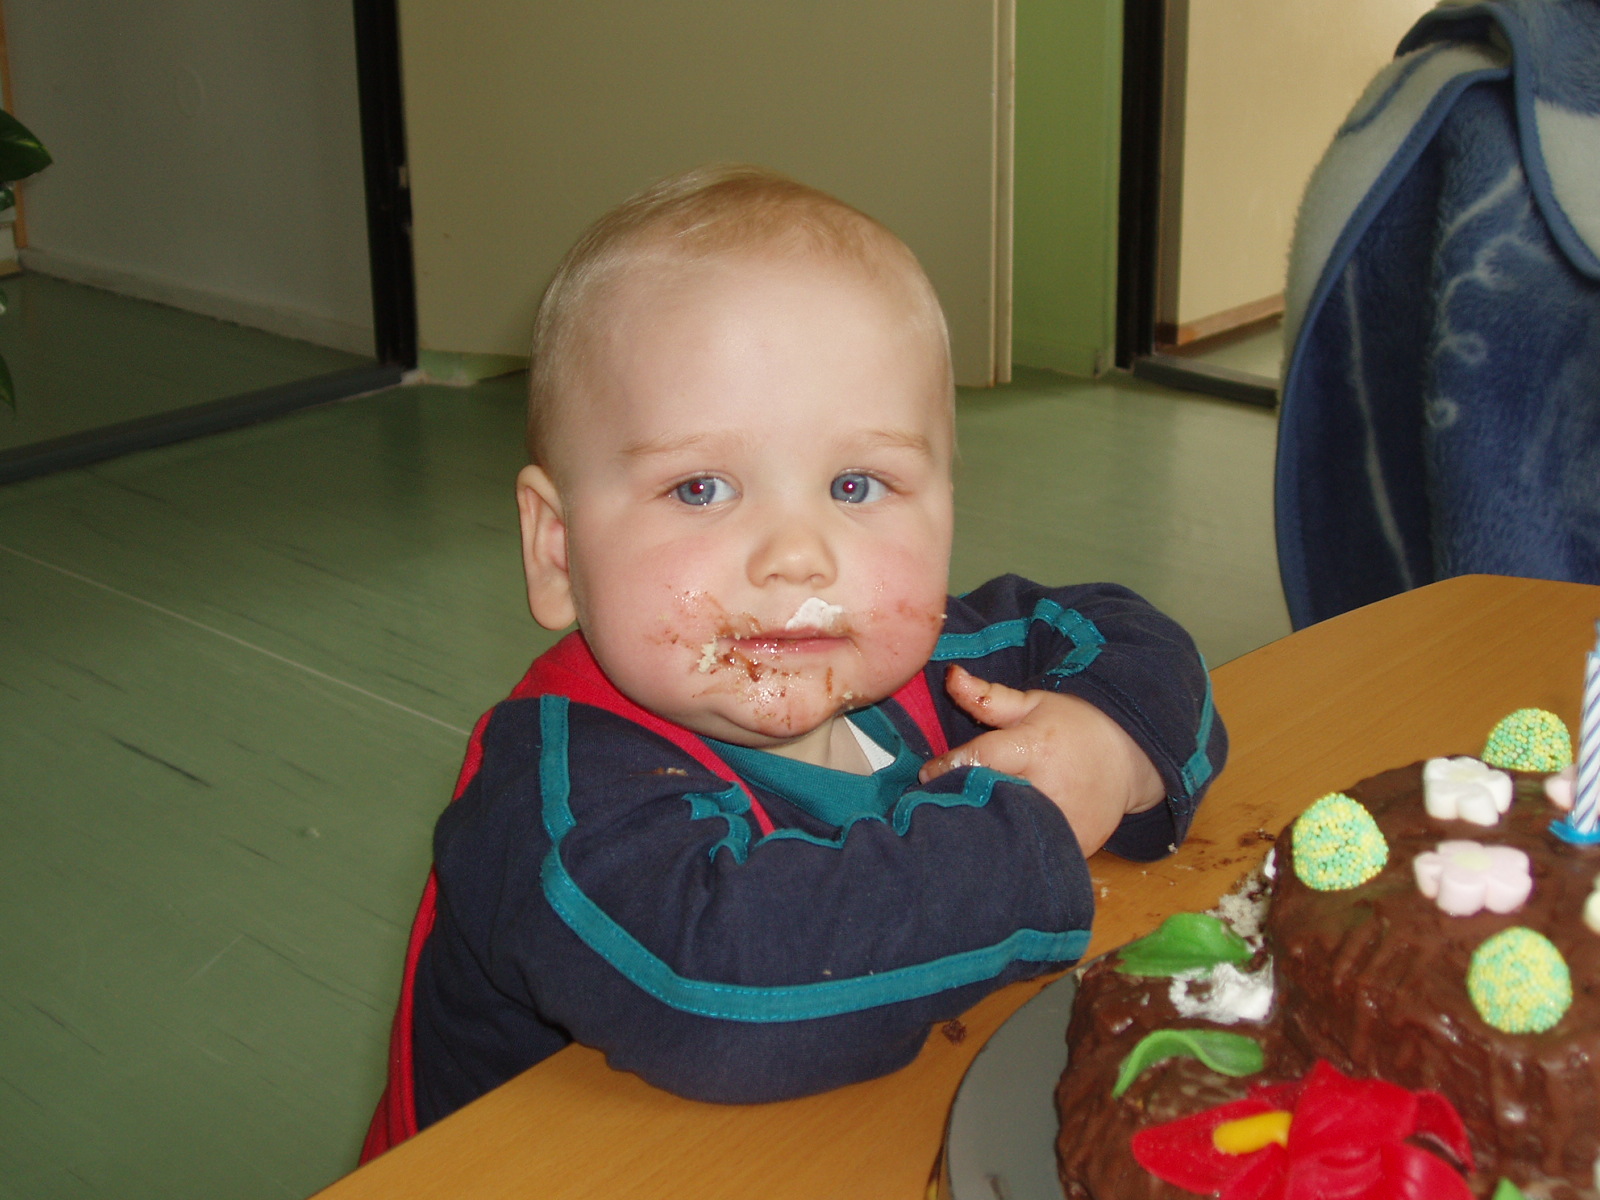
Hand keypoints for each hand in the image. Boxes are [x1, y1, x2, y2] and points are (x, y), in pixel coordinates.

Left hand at [917, 664, 1164, 855]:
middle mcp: (1050, 787)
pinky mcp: (1078, 846)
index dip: (949, 766)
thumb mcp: (1032, 704)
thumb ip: (986, 696)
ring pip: (1010, 833)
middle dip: (963, 800)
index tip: (929, 773)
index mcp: (1035, 747)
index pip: (981, 758)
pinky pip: (1035, 851)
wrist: (1128, 757)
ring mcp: (1066, 822)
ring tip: (969, 822)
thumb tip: (950, 676)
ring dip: (986, 826)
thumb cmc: (1072, 727)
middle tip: (944, 801)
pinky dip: (1015, 846)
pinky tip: (1002, 839)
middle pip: (990, 801)